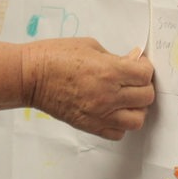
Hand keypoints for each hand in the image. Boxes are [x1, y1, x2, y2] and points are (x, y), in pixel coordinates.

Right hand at [21, 38, 153, 139]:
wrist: (31, 76)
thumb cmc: (54, 56)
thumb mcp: (88, 46)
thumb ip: (114, 56)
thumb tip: (132, 61)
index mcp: (108, 71)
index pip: (145, 75)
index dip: (144, 67)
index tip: (138, 64)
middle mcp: (108, 95)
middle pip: (146, 97)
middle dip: (143, 85)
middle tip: (133, 79)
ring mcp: (100, 114)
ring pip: (137, 119)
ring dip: (137, 108)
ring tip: (127, 98)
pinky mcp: (91, 126)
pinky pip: (119, 133)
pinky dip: (121, 123)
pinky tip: (114, 111)